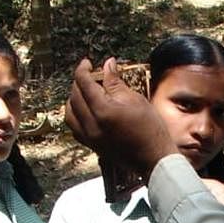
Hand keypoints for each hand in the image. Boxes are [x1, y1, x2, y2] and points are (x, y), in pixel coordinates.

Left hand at [65, 58, 176, 177]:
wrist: (153, 159)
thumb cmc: (151, 129)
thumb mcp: (136, 100)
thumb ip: (116, 82)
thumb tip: (107, 65)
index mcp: (103, 111)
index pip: (84, 84)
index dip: (83, 70)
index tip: (87, 63)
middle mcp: (91, 125)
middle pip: (74, 97)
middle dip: (79, 82)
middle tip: (91, 75)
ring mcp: (89, 137)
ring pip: (70, 113)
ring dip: (74, 99)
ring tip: (85, 92)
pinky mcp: (92, 145)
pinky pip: (74, 127)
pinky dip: (75, 115)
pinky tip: (84, 110)